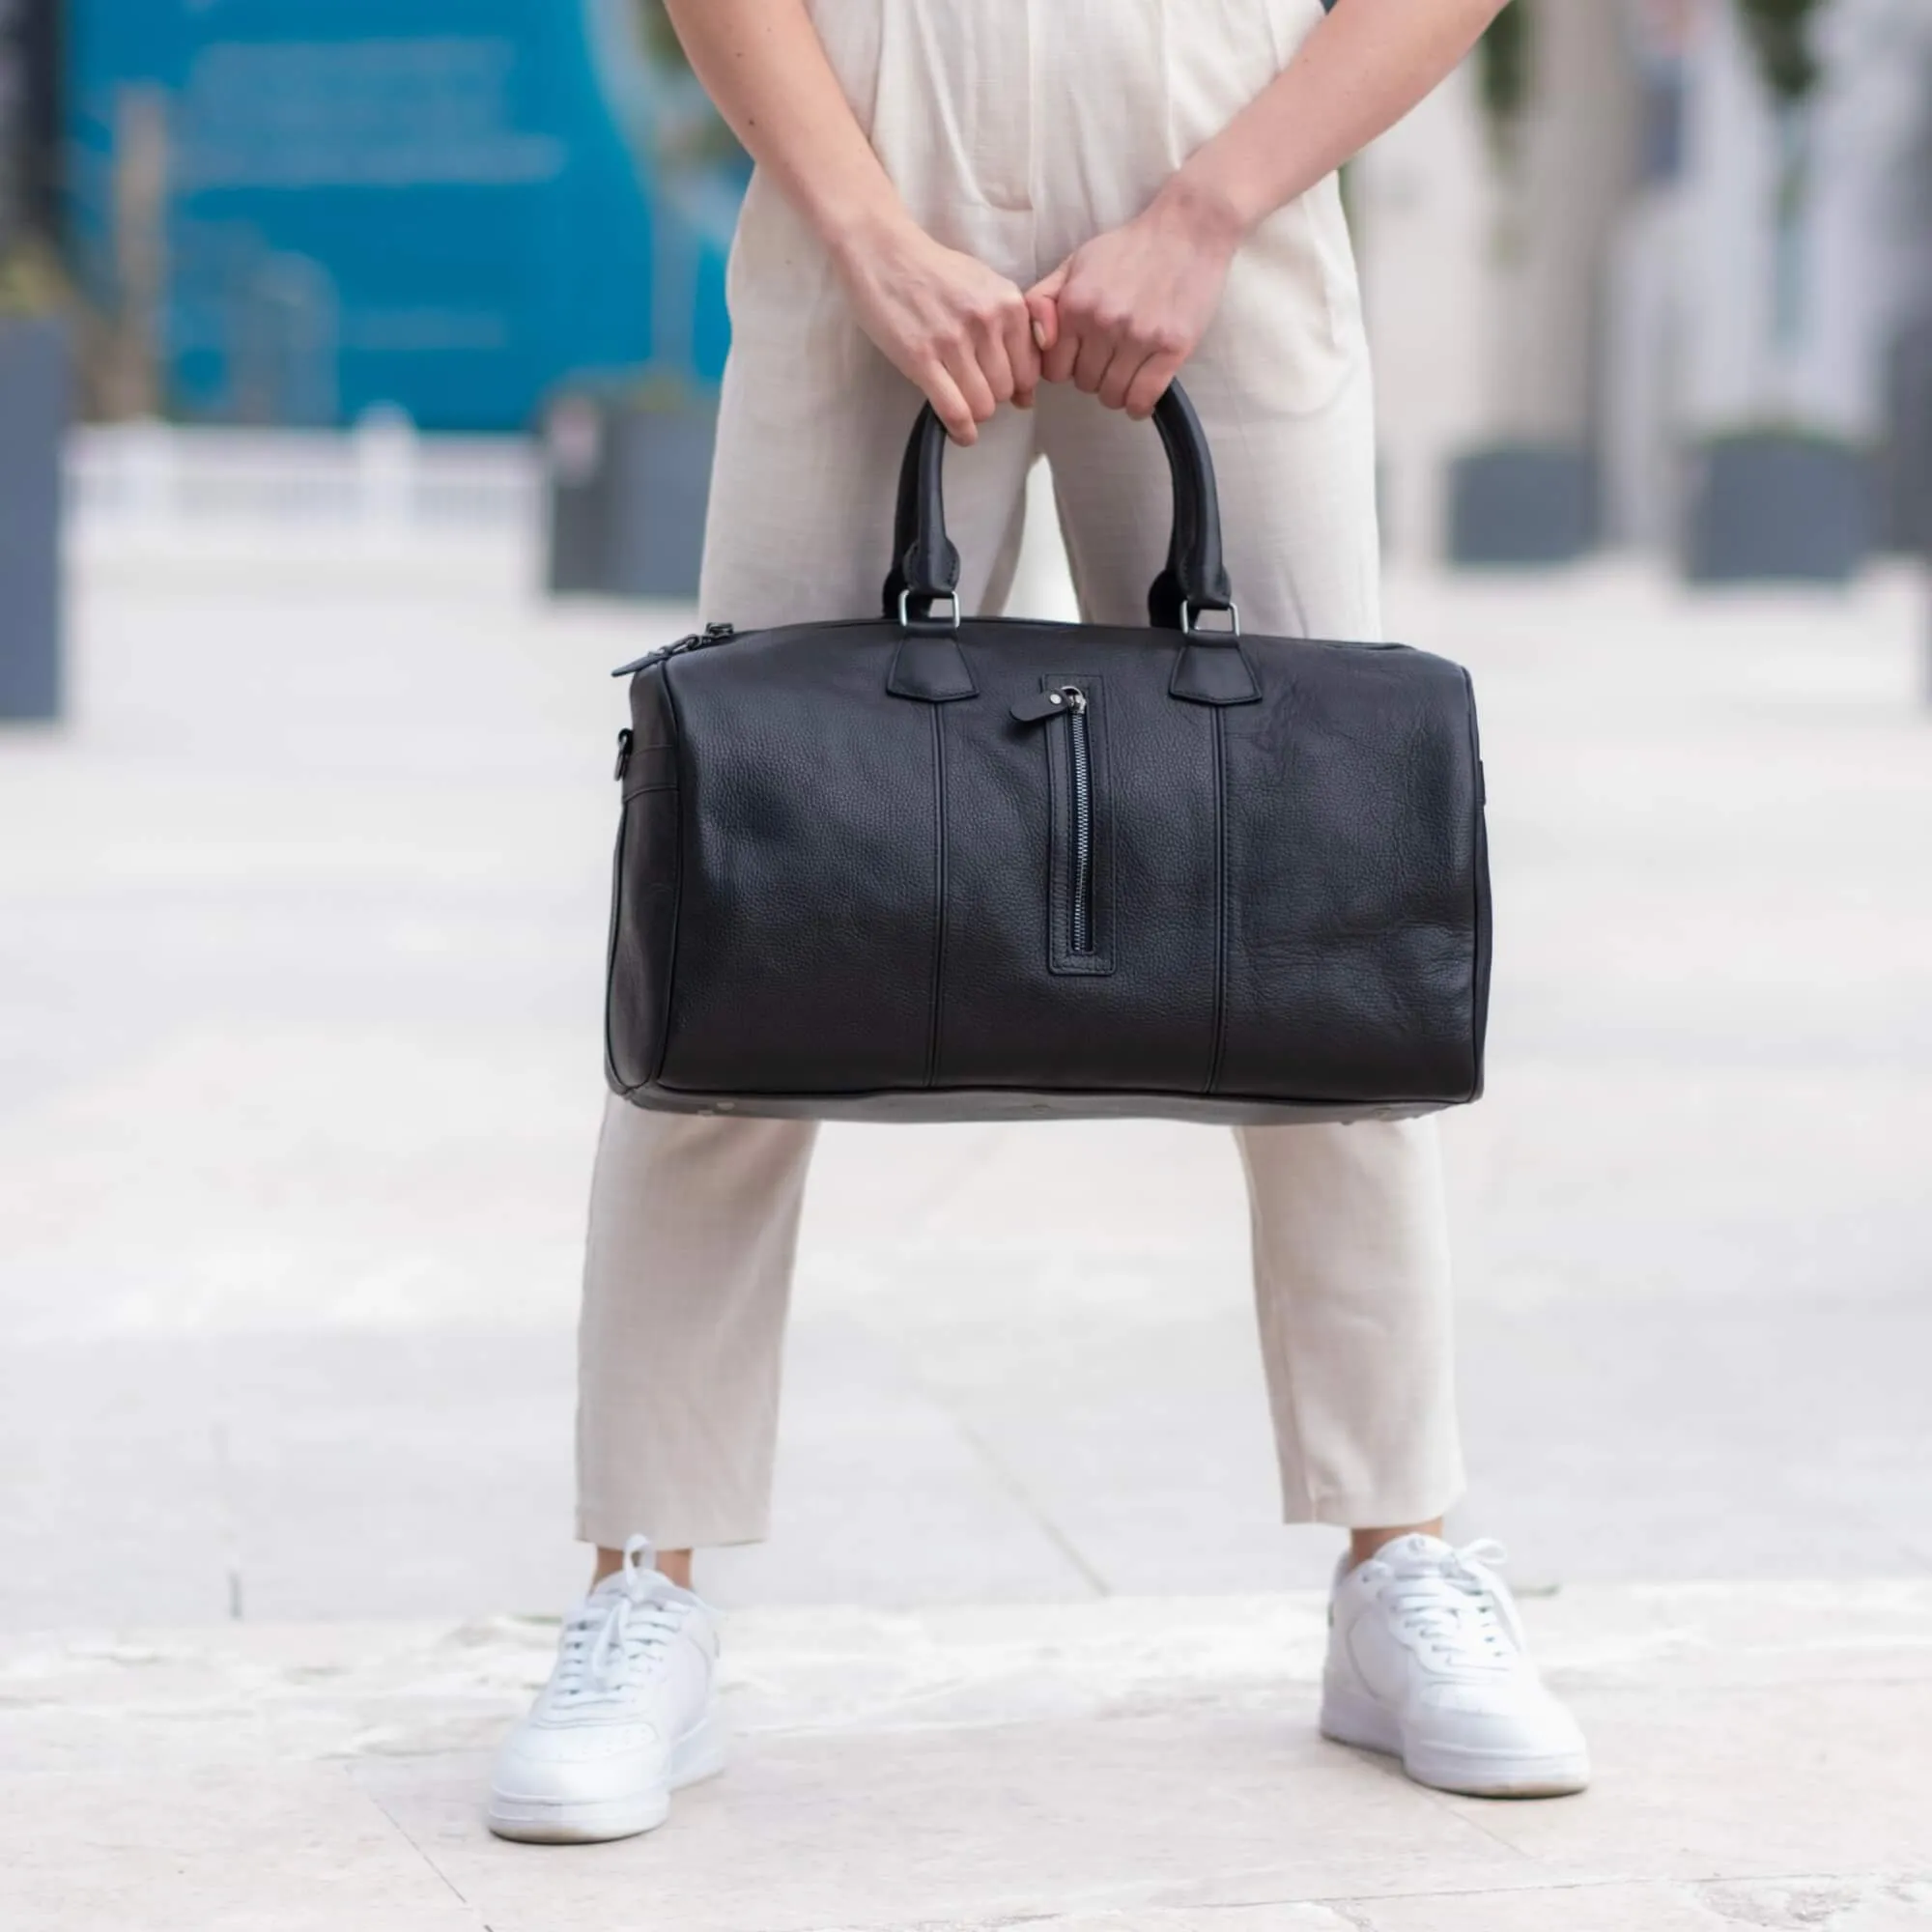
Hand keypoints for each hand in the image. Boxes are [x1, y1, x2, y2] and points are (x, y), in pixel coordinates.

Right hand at [833, 215, 1041, 443]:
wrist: (883, 252)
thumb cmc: (934, 272)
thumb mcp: (985, 288)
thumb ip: (1010, 333)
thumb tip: (1028, 395)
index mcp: (1008, 304)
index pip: (1028, 370)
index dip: (1015, 385)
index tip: (998, 384)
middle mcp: (986, 322)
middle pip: (1005, 391)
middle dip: (992, 396)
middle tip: (971, 386)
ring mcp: (953, 341)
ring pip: (983, 405)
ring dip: (974, 412)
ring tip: (960, 400)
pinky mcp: (921, 358)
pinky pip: (955, 411)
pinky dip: (961, 430)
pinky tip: (961, 433)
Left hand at [1027, 186, 1243, 417]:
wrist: (1187, 230)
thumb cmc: (1129, 249)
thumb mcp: (1075, 263)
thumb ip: (1043, 299)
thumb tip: (1037, 342)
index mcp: (1075, 305)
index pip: (1054, 371)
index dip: (1066, 367)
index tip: (1081, 357)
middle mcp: (1103, 323)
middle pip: (1084, 384)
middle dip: (1094, 375)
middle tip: (1110, 358)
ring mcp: (1139, 337)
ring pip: (1112, 395)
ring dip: (1118, 390)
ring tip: (1127, 371)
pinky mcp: (1171, 348)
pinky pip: (1143, 397)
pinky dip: (1139, 404)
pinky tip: (1141, 394)